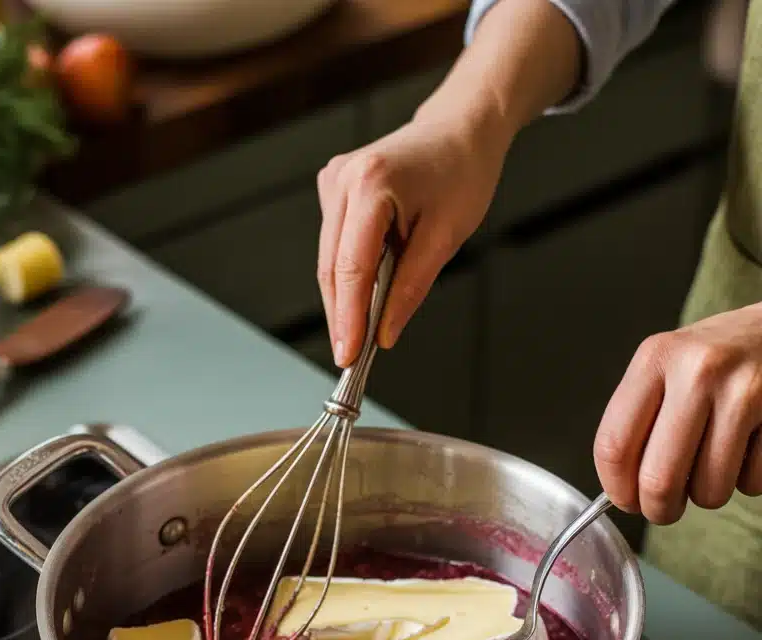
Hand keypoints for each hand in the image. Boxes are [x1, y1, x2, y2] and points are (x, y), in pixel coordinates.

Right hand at [316, 111, 509, 367]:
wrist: (460, 128)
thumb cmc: (462, 172)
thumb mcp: (447, 235)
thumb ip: (412, 286)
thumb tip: (385, 332)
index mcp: (371, 184)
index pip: (350, 267)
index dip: (348, 318)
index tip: (349, 356)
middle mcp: (342, 179)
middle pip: (332, 268)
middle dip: (342, 317)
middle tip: (351, 359)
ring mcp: (333, 182)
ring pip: (329, 260)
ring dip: (344, 299)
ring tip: (360, 335)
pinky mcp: (334, 189)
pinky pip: (335, 245)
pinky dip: (348, 276)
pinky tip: (364, 296)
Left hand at [594, 304, 761, 523]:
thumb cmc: (716, 357)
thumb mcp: (667, 365)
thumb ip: (638, 418)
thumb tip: (622, 490)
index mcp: (657, 358)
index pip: (614, 444)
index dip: (616, 488)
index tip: (626, 501)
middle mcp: (699, 371)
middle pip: (659, 478)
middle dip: (659, 509)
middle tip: (664, 509)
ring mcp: (744, 392)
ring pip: (708, 489)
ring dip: (706, 495)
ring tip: (710, 467)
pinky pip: (751, 483)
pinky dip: (744, 481)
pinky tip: (745, 450)